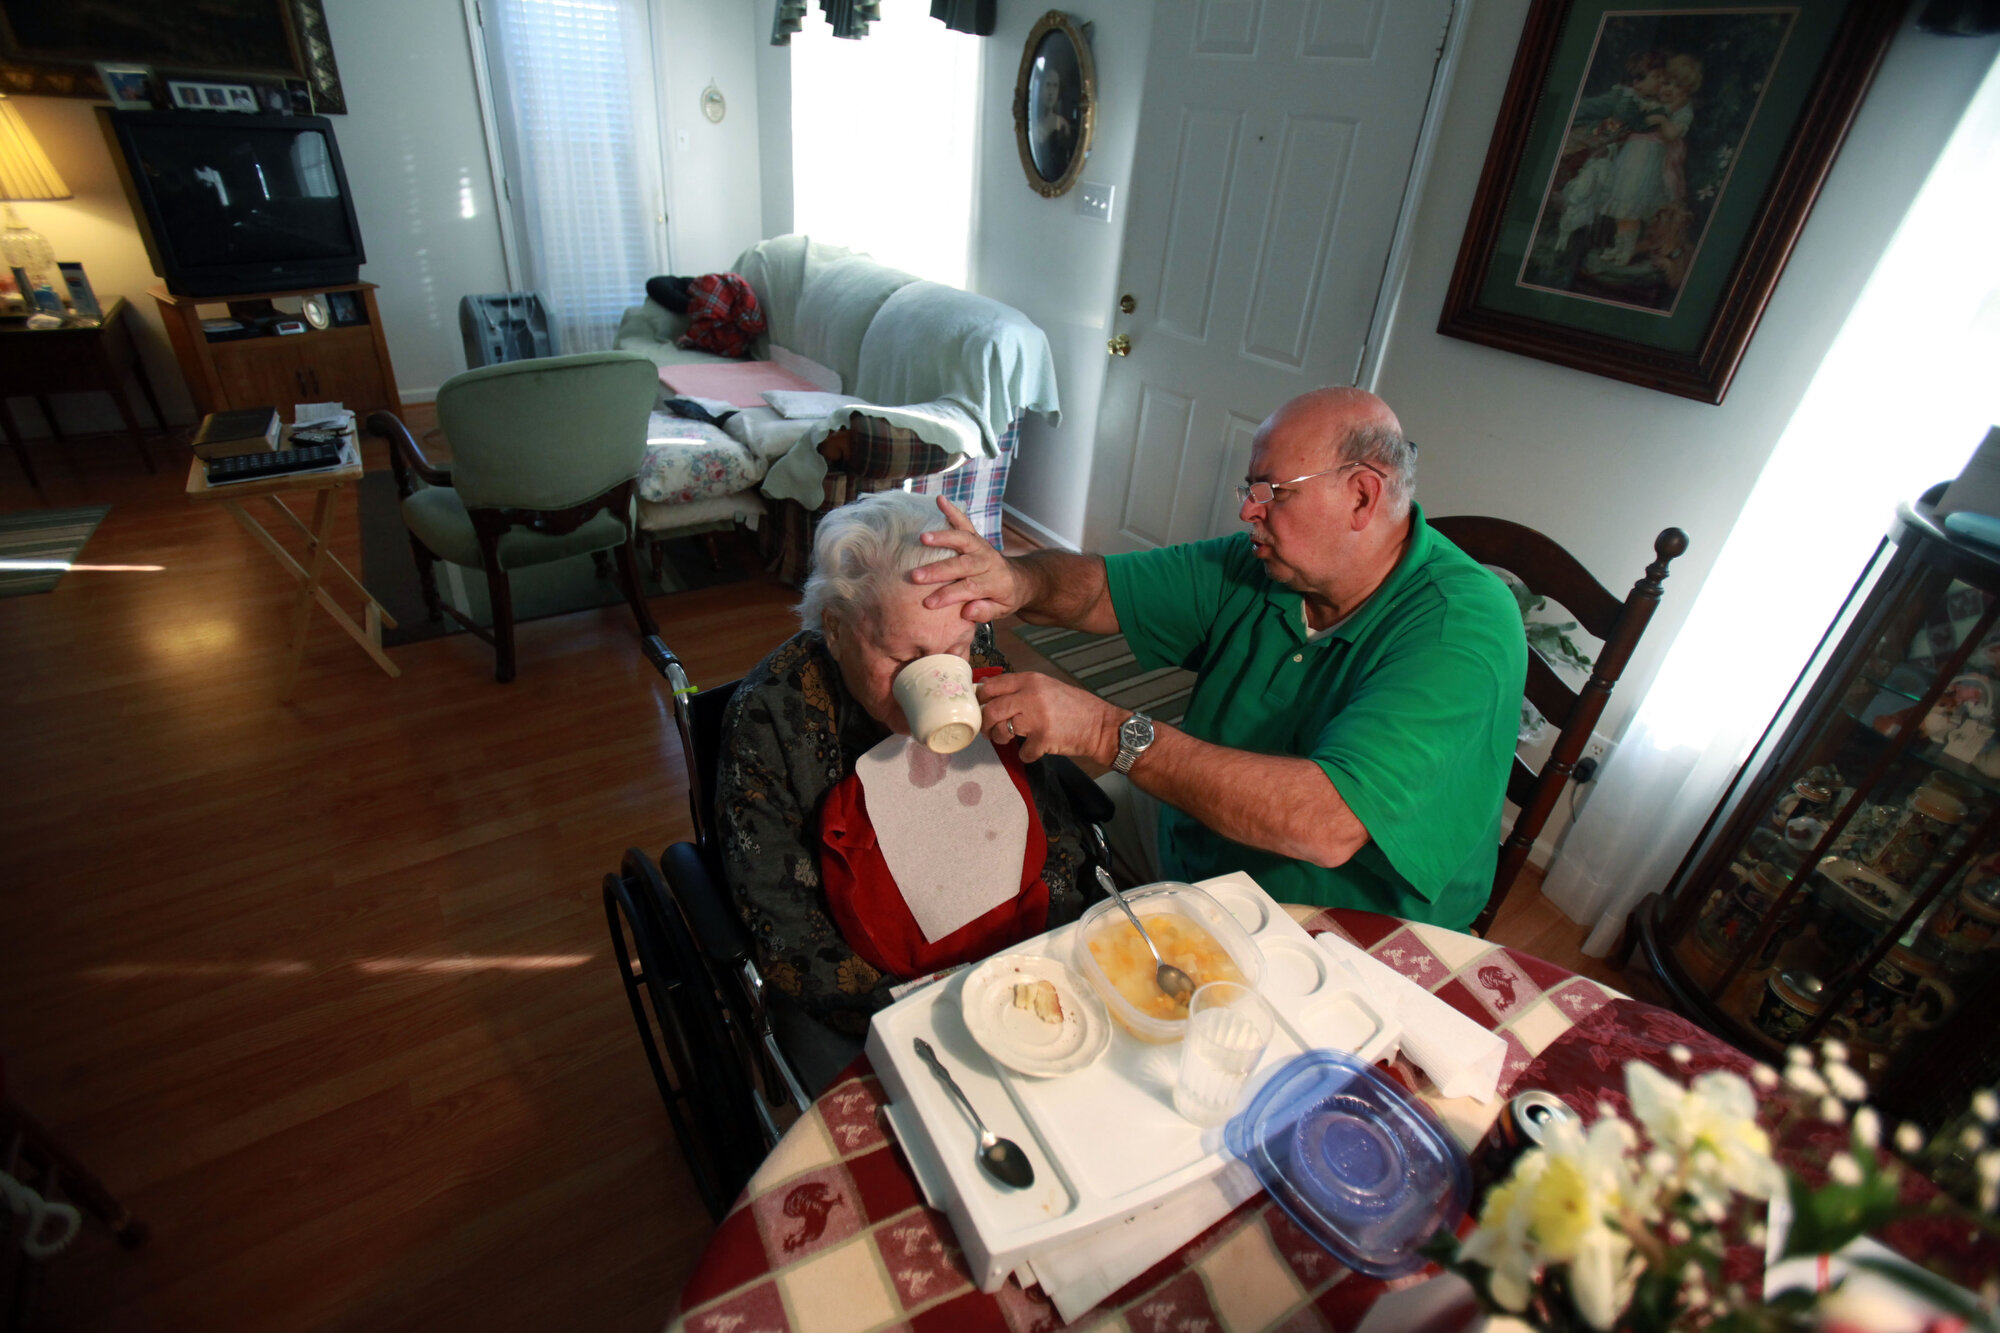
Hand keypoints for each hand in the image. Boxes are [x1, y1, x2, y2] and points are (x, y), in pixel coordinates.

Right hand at [910, 497, 1026, 622]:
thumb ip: (985, 611)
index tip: (928, 603)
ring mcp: (982, 547)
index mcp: (995, 582)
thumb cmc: (1004, 597)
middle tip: (916, 576)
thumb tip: (967, 612)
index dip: (948, 595)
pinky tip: (939, 500)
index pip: (969, 588)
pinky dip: (952, 510)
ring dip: (943, 538)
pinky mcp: (976, 537)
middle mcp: (989, 562)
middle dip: (938, 570)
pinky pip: (965, 522)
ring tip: (923, 538)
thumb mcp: (1001, 610)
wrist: (1018, 579)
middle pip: (963, 565)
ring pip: (963, 540)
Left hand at [977, 671, 1119, 764]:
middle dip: (985, 723)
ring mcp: (1037, 718)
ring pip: (1002, 730)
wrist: (1100, 725)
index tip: (979, 707)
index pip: (993, 686)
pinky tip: (1034, 749)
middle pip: (992, 710)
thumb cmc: (1074, 707)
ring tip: (1007, 738)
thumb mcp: (1046, 687)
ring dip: (1000, 738)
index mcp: (1031, 680)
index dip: (981, 699)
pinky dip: (1026, 754)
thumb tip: (988, 687)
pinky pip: (1022, 752)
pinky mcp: (1043, 739)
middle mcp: (1031, 696)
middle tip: (987, 730)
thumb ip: (1020, 687)